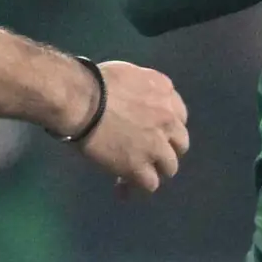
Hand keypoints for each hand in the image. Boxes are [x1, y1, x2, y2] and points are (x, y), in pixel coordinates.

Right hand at [74, 61, 189, 192]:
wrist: (81, 100)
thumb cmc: (94, 81)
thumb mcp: (128, 74)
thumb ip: (142, 90)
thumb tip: (136, 103)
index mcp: (165, 92)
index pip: (179, 116)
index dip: (165, 127)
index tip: (152, 132)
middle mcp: (168, 119)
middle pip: (180, 143)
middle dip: (166, 149)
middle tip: (147, 154)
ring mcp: (156, 145)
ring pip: (169, 167)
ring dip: (154, 169)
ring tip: (135, 174)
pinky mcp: (139, 166)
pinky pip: (150, 184)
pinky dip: (137, 186)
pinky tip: (123, 187)